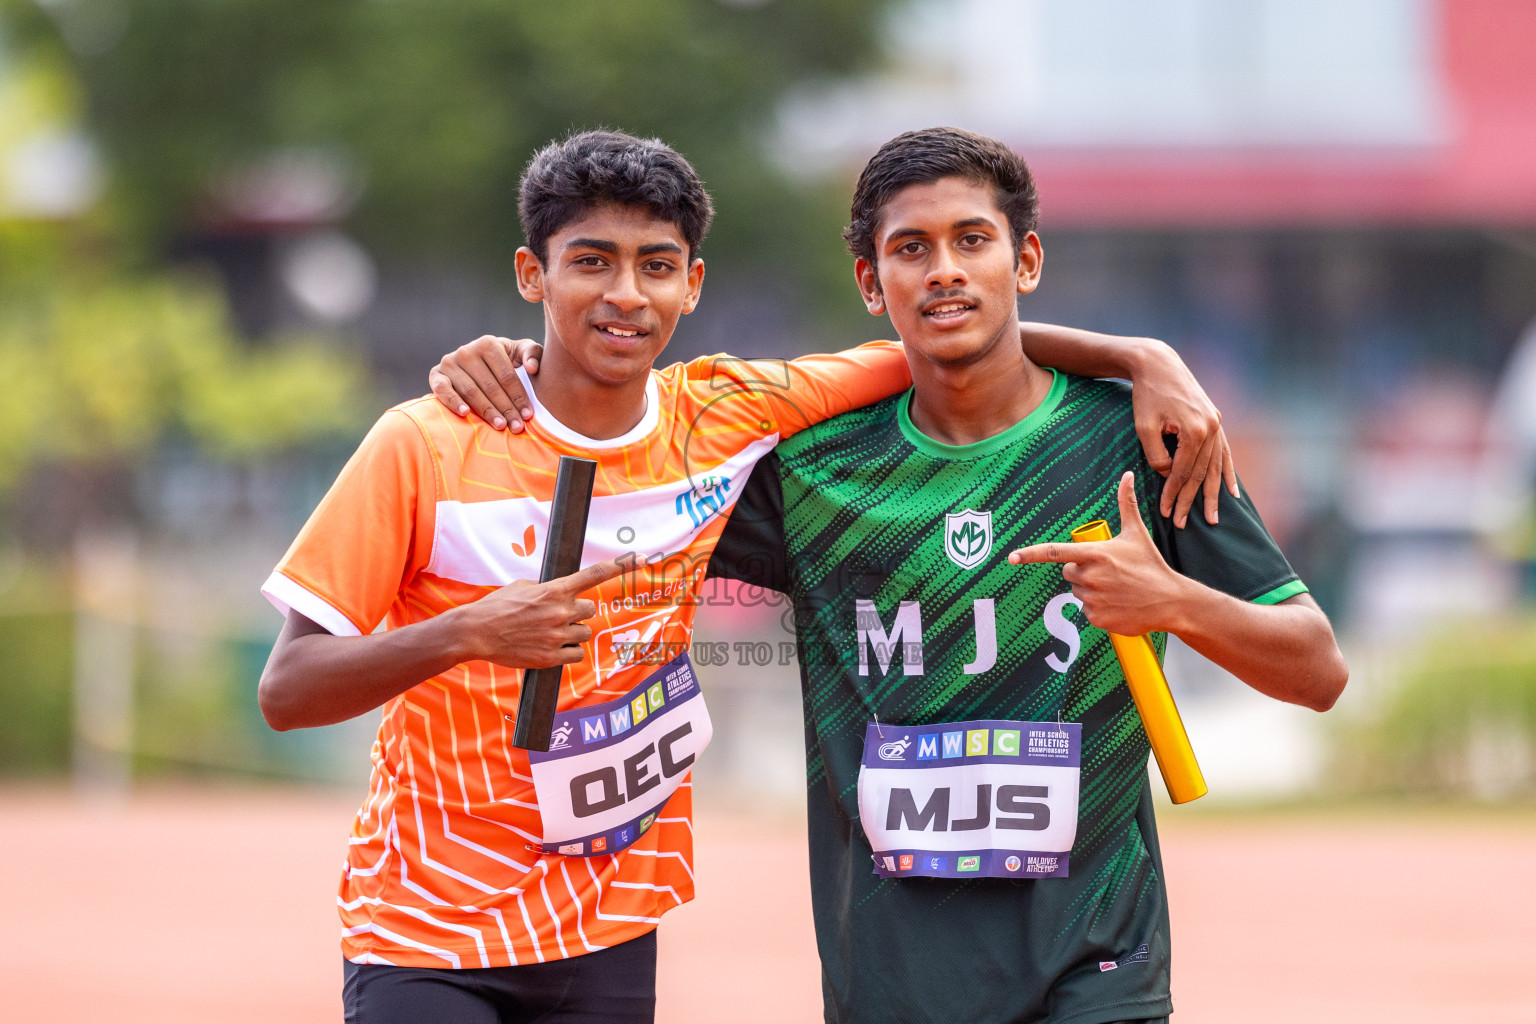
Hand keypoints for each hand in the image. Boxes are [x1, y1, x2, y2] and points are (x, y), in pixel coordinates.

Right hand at [428, 335, 543, 431]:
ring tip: (500, 426)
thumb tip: (532, 368)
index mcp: (488, 344)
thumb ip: (533, 353)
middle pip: (490, 386)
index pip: (506, 376)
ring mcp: (450, 362)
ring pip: (471, 391)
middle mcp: (467, 351)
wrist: (478, 363)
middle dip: (506, 409)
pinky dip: (452, 401)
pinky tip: (465, 413)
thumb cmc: (506, 360)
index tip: (528, 415)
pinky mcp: (436, 374)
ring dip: (486, 411)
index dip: (519, 397)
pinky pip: (442, 389)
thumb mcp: (521, 352)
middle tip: (517, 427)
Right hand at [455, 558, 626, 667]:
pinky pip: (576, 654)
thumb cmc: (496, 606)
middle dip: (577, 613)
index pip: (594, 574)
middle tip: (557, 616)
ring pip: (584, 633)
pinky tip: (552, 649)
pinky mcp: (552, 657)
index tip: (643, 558)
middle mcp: (561, 611)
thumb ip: (547, 589)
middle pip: (590, 611)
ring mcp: (558, 635)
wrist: (476, 632)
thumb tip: (561, 593)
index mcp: (554, 590)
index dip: (622, 565)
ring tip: (548, 634)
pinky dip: (568, 652)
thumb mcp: (523, 587)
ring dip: (572, 633)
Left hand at [1008, 473, 1191, 635]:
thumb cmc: (1151, 565)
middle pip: (1069, 572)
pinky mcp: (1097, 618)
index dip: (1030, 554)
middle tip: (1109, 572)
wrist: (1170, 600)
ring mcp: (1092, 599)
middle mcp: (1090, 576)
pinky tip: (1118, 604)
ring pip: (1078, 592)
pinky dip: (1098, 608)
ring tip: (1118, 588)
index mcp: (1095, 554)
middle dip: (1082, 571)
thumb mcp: (1137, 533)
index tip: (1011, 558)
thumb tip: (1126, 475)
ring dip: (1092, 590)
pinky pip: (1086, 611)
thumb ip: (1126, 503)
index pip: (1055, 552)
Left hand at [1128, 340, 1238, 527]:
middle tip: (1182, 524)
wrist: (1158, 364)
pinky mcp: (1216, 420)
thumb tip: (1170, 475)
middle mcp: (1212, 428)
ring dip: (1213, 493)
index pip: (1183, 472)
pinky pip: (1224, 453)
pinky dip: (1227, 473)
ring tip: (1213, 517)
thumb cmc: (1146, 396)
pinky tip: (1232, 492)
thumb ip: (1157, 456)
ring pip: (1215, 466)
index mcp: (1195, 430)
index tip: (1164, 512)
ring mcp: (1217, 424)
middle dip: (1191, 500)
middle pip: (1201, 473)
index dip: (1172, 494)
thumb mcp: (1144, 428)